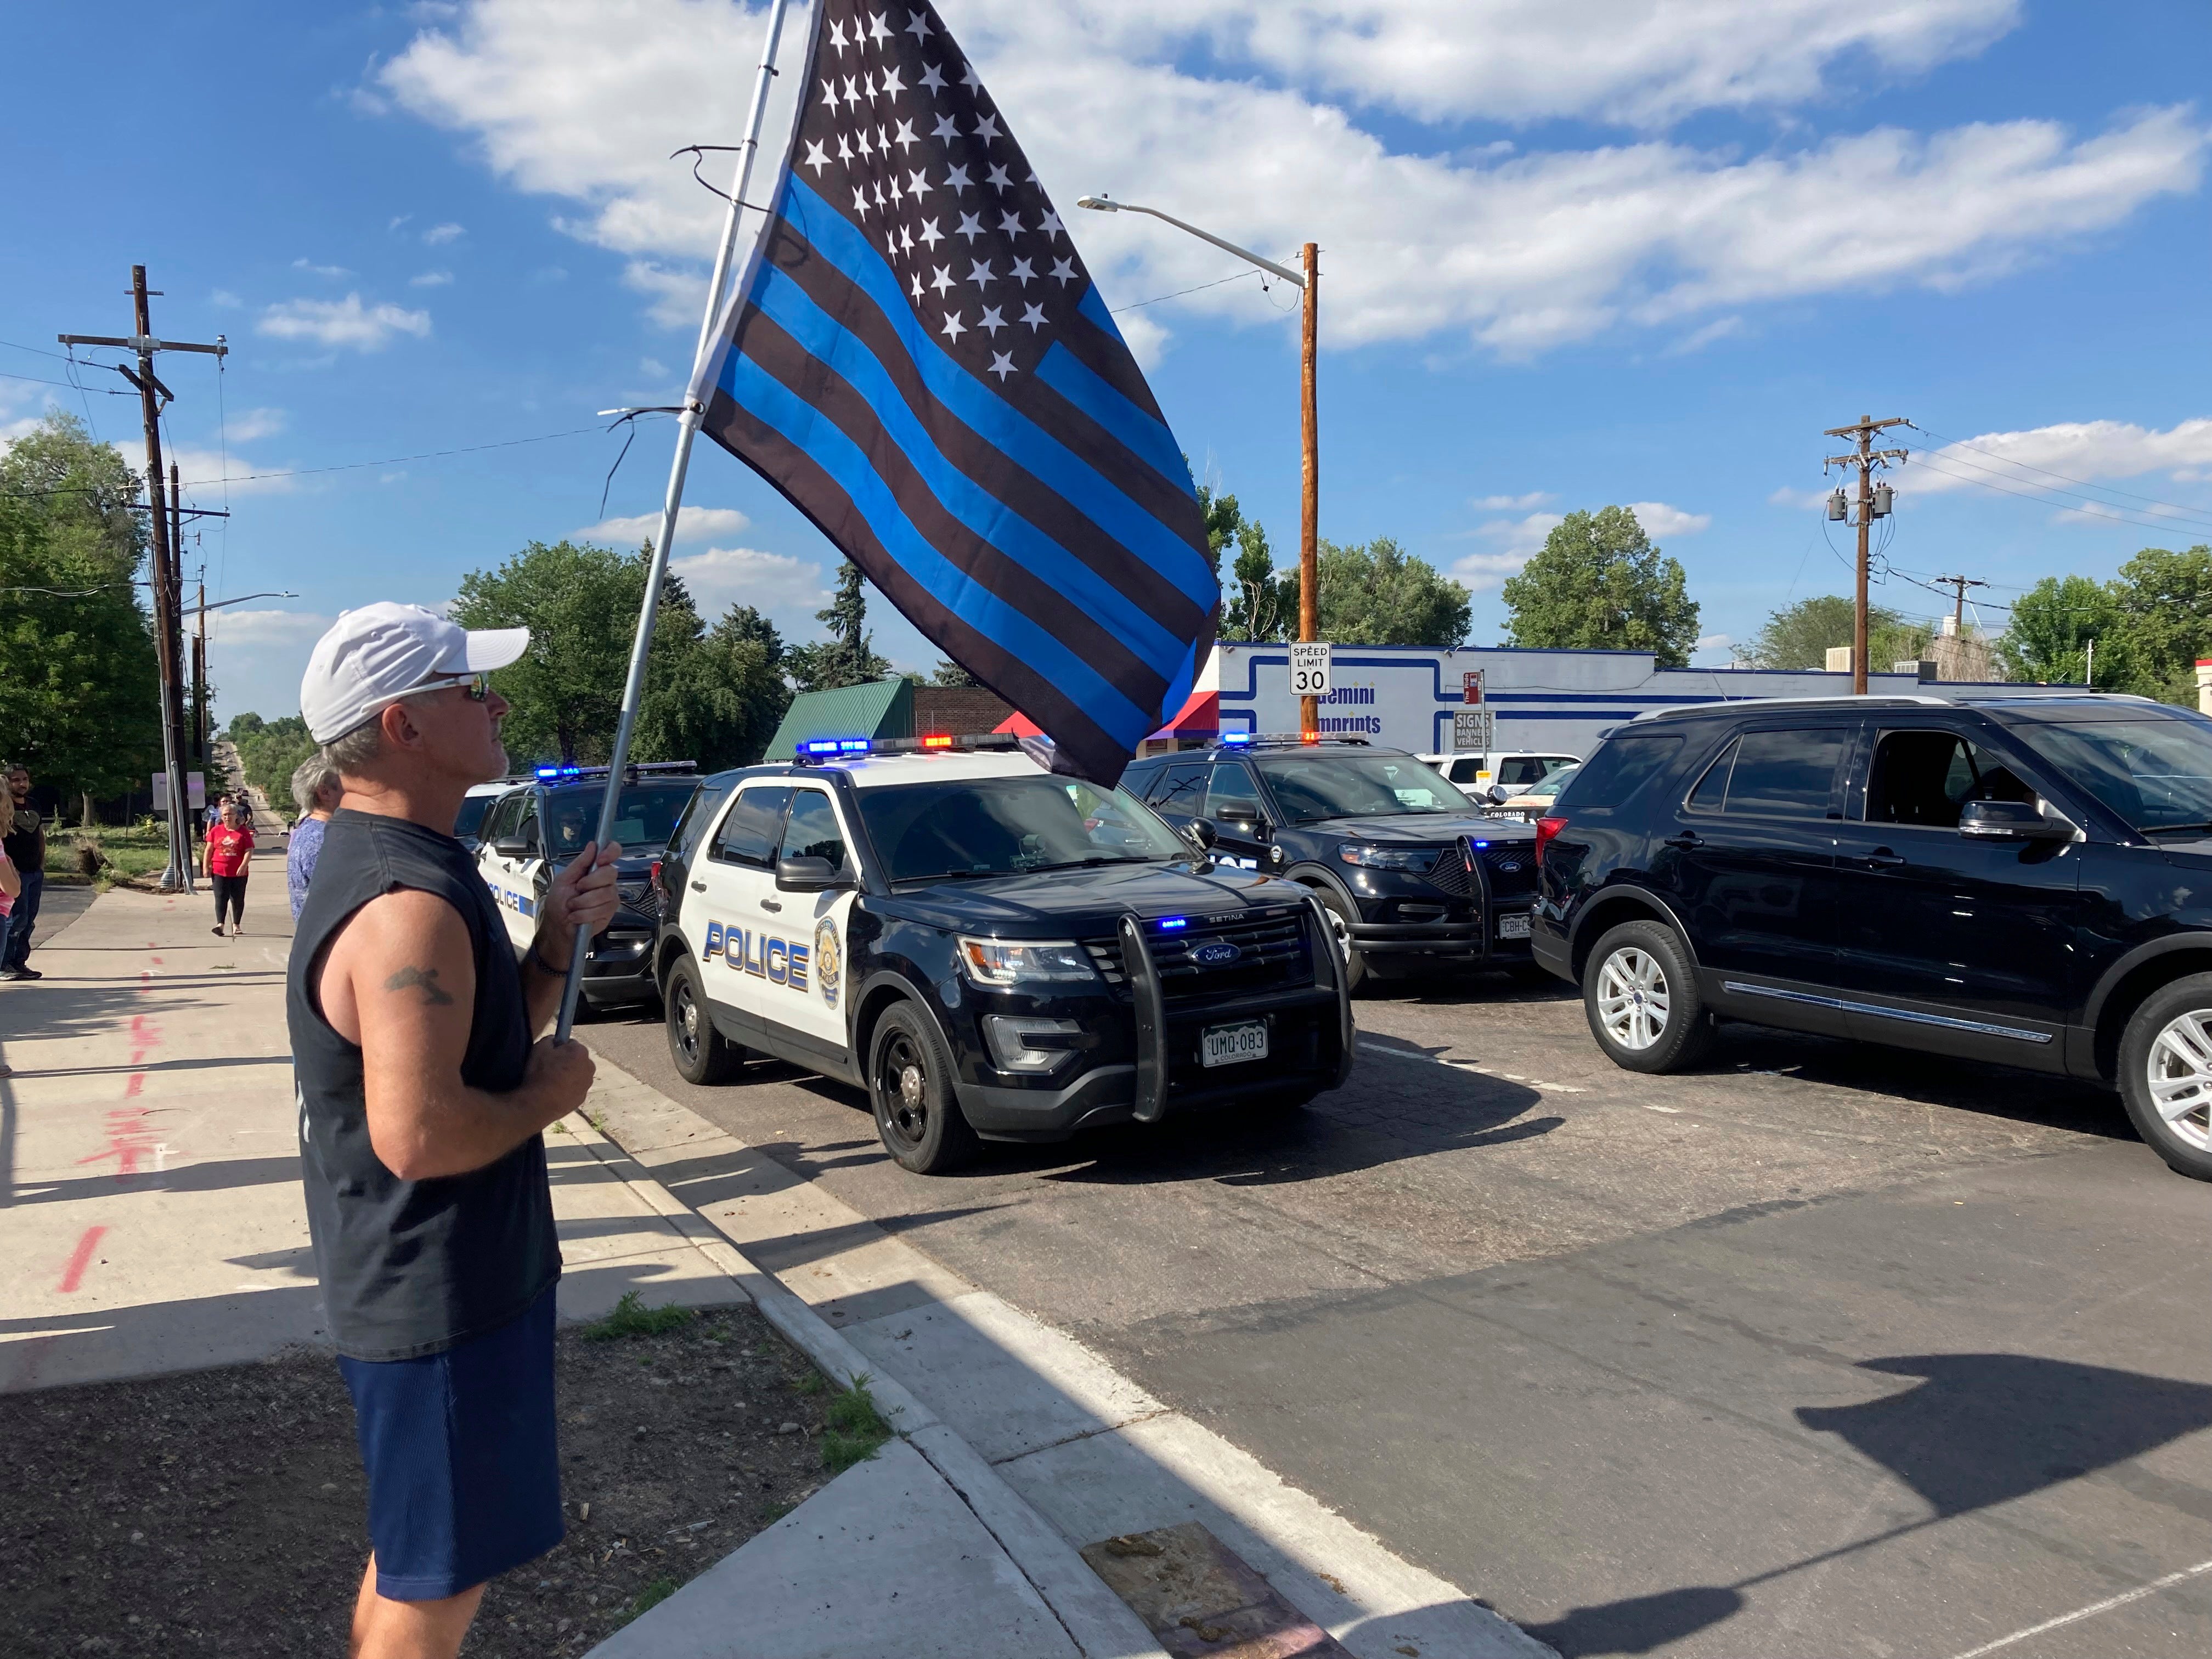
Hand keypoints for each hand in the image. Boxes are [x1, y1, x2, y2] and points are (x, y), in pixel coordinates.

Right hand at [524, 1034, 596, 1118]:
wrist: (538, 1105)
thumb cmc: (539, 1075)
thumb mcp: (539, 1048)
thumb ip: (550, 1039)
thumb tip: (554, 1040)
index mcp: (581, 1052)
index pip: (571, 1044)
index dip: (559, 1048)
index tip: (551, 1055)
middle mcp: (589, 1067)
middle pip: (577, 1059)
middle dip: (566, 1061)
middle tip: (550, 1069)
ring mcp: (587, 1084)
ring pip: (577, 1074)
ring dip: (568, 1076)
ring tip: (550, 1082)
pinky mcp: (582, 1098)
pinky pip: (575, 1089)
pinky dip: (567, 1089)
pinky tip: (554, 1092)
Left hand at [533, 840, 623, 969]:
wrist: (557, 926)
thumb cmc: (558, 902)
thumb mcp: (563, 879)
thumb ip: (579, 863)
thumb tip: (592, 845)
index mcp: (594, 869)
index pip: (612, 852)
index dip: (611, 852)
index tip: (600, 859)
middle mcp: (605, 881)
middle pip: (610, 873)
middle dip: (590, 882)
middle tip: (577, 889)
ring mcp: (610, 896)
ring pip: (606, 893)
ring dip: (584, 902)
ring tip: (573, 906)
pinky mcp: (610, 912)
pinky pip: (602, 909)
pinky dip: (585, 914)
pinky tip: (577, 916)